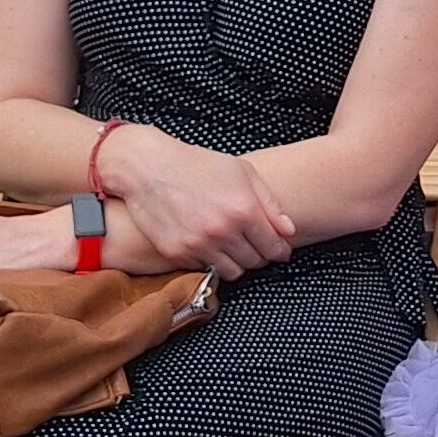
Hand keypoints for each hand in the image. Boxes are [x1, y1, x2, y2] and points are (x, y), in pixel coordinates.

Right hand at [103, 129, 302, 276]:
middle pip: (255, 263)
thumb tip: (289, 230)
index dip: (280, 250)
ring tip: (231, 245)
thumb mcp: (242, 172)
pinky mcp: (176, 254)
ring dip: (236, 262)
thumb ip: (270, 203)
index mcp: (244, 210)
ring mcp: (198, 245)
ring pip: (232, 272)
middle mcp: (223, 231)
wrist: (148, 168)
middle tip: (252, 242)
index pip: (275, 248)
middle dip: (258, 254)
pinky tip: (207, 243)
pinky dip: (210, 260)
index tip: (278, 248)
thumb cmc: (197, 165)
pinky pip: (205, 268)